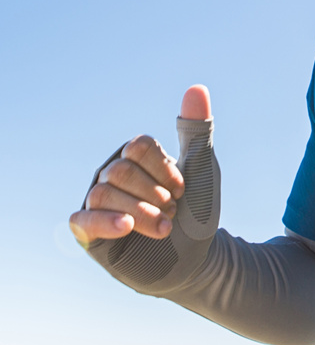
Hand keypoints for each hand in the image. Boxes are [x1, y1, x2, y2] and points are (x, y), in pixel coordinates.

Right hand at [69, 85, 212, 246]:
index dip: (164, 169)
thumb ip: (196, 129)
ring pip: (104, 194)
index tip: (183, 189)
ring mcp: (100, 202)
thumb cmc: (197, 209)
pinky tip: (126, 227)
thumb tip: (196, 87)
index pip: (138, 147)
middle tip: (173, 212)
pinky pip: (82, 220)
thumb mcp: (201, 167)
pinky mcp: (91, 233)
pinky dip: (105, 221)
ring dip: (140, 212)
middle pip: (122, 171)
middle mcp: (113, 174)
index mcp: (136, 157)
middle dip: (154, 194)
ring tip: (164, 228)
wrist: (196, 256)